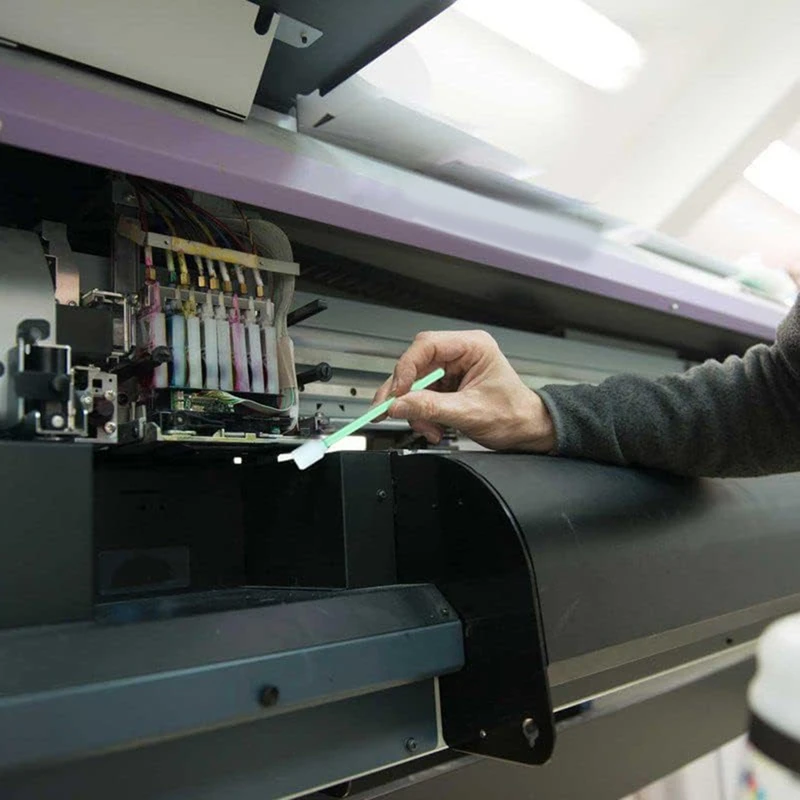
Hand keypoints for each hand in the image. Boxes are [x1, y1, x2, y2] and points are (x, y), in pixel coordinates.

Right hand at [373, 330, 555, 451]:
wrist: (527, 431)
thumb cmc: (514, 414)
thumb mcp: (470, 413)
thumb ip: (431, 408)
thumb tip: (398, 405)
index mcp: (473, 346)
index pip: (427, 346)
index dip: (406, 368)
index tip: (396, 392)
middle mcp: (460, 353)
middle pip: (415, 364)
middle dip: (403, 392)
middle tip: (387, 411)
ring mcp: (452, 370)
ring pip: (414, 383)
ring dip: (414, 409)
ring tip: (427, 428)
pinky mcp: (446, 386)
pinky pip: (421, 396)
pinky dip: (421, 414)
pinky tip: (432, 428)